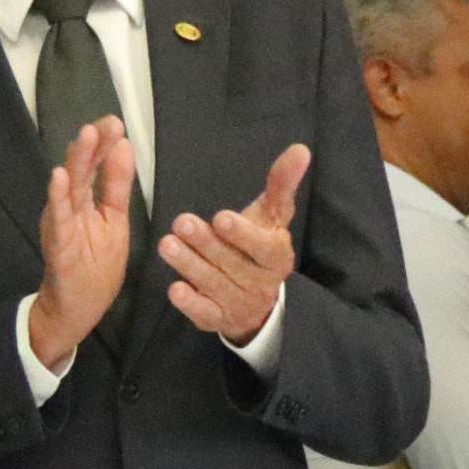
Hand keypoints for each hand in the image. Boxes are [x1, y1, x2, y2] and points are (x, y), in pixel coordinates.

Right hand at [27, 114, 137, 373]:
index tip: (116, 122)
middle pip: (82, 170)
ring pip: (69, 188)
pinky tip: (60, 176)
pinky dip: (58, 196)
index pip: (97, 165)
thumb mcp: (114, 221)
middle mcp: (71, 208)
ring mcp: (63, 224)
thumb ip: (116, 186)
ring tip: (84, 136)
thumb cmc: (95, 266)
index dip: (105, 144)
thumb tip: (124, 146)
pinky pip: (59, 219)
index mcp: (88, 201)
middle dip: (92, 144)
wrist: (77, 309)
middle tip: (104, 121)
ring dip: (76, 161)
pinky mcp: (59, 244)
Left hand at [159, 142, 309, 345]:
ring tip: (167, 244)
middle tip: (181, 223)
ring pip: (213, 283)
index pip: (264, 247)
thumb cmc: (260, 245)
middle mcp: (260, 282)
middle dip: (206, 243)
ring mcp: (239, 303)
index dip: (243, 235)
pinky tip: (175, 289)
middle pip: (232, 263)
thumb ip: (282, 184)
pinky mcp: (218, 319)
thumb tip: (300, 149)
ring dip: (189, 265)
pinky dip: (190, 303)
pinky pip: (204, 313)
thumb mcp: (272, 215)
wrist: (258, 300)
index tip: (221, 218)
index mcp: (277, 256)